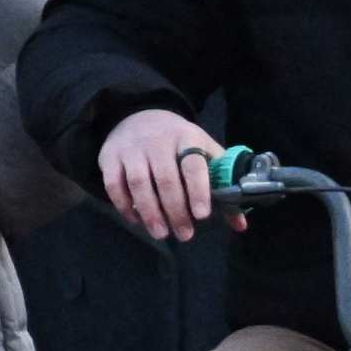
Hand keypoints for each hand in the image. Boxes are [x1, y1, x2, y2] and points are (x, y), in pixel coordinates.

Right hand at [97, 108, 227, 242]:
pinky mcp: (110, 156)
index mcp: (187, 137)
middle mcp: (158, 141)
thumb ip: (222, 185)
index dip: (198, 190)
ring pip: (139, 183)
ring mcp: (132, 148)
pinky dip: (124, 205)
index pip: (194, 165)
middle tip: (185, 235)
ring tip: (161, 233)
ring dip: (150, 212)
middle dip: (176, 211)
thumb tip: (240, 224)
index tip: (202, 215)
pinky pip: (114, 184)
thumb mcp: (204, 152)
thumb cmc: (179, 141)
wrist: (138, 115)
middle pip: (166, 179)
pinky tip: (136, 220)